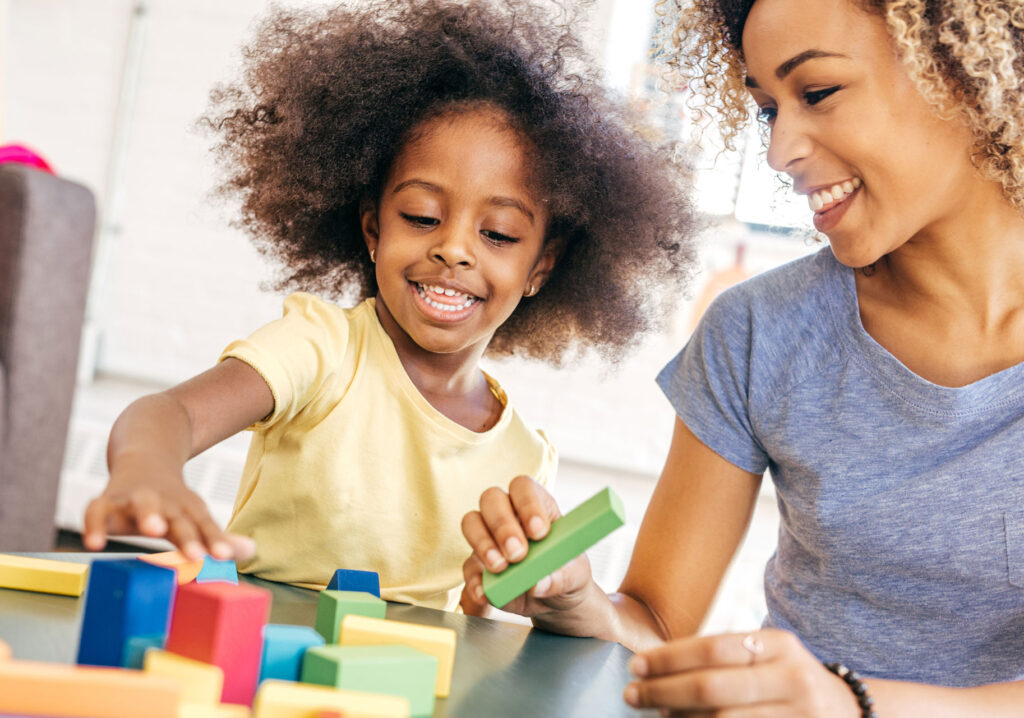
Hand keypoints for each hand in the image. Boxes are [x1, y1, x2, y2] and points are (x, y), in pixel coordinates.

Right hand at [82, 449, 254, 561]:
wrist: (145, 456)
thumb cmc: (172, 499)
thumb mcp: (195, 516)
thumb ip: (216, 537)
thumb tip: (252, 550)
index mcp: (188, 510)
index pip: (205, 527)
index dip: (215, 541)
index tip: (226, 557)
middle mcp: (165, 503)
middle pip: (178, 519)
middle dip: (187, 536)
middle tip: (197, 554)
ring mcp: (135, 500)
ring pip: (143, 505)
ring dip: (150, 515)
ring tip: (155, 530)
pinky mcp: (106, 501)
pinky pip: (96, 511)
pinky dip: (94, 524)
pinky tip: (94, 543)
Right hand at [460, 475, 594, 618]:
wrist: (556, 601)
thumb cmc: (567, 573)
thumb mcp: (576, 575)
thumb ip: (561, 577)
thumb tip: (537, 583)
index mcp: (537, 506)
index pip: (524, 488)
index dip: (528, 504)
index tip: (539, 532)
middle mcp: (509, 516)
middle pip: (492, 499)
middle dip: (502, 525)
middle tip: (517, 553)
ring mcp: (489, 538)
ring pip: (471, 523)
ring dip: (483, 544)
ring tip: (501, 568)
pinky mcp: (478, 566)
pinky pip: (468, 567)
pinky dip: (475, 580)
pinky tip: (486, 593)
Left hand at [624, 629, 860, 716]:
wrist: (851, 714)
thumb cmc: (789, 683)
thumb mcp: (767, 657)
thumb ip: (724, 659)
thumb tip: (657, 669)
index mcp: (778, 646)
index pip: (713, 648)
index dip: (669, 658)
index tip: (636, 666)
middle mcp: (792, 678)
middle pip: (713, 687)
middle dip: (664, 692)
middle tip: (631, 695)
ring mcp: (799, 717)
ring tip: (655, 716)